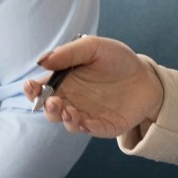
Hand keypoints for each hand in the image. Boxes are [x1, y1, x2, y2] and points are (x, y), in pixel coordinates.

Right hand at [21, 34, 164, 137]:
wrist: (147, 75)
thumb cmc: (117, 59)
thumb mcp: (94, 47)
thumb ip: (68, 53)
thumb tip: (41, 61)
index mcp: (64, 81)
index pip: (41, 89)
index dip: (32, 90)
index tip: (30, 86)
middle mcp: (71, 100)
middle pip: (50, 109)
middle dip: (46, 107)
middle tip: (51, 101)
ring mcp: (86, 114)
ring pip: (66, 122)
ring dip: (62, 117)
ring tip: (67, 109)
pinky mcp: (102, 126)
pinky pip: (88, 129)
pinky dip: (82, 126)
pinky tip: (81, 119)